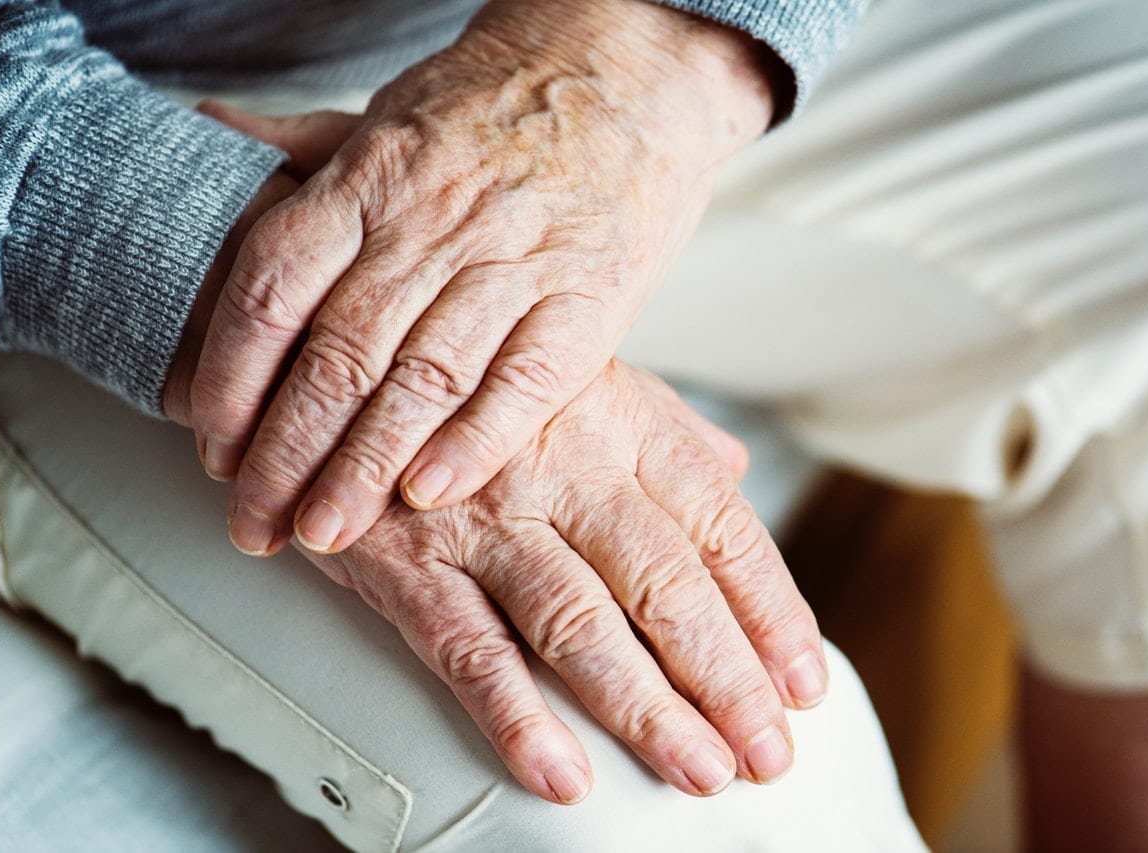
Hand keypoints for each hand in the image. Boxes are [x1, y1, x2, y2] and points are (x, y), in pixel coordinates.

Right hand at [163, 159, 826, 805]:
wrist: (343, 352)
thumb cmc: (481, 379)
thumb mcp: (585, 377)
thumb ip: (665, 431)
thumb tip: (736, 472)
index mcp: (622, 424)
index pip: (720, 526)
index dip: (771, 608)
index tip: (804, 679)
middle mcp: (566, 469)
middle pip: (667, 585)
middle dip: (727, 677)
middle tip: (768, 753)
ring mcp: (484, 516)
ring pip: (581, 624)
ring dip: (646, 708)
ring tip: (699, 772)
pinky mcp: (405, 560)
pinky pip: (467, 646)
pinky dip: (514, 716)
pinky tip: (561, 773)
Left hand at [187, 0, 783, 557]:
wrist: (628, 72)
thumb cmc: (503, 106)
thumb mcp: (391, 113)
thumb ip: (305, 147)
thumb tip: (214, 130)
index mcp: (371, 179)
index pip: (273, 290)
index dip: (232, 379)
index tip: (216, 448)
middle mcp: (432, 223)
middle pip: (338, 355)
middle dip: (287, 454)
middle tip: (257, 523)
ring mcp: (513, 261)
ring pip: (421, 380)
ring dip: (364, 467)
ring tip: (326, 532)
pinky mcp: (588, 298)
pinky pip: (524, 381)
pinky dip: (474, 441)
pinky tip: (430, 492)